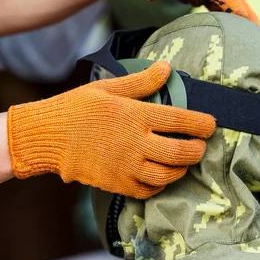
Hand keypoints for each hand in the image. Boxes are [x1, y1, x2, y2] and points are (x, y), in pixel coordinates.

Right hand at [8, 61, 215, 198]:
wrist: (47, 136)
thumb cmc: (76, 108)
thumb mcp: (109, 88)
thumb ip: (141, 81)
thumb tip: (166, 68)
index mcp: (135, 116)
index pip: (180, 121)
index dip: (201, 123)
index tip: (211, 124)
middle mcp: (135, 143)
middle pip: (180, 152)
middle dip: (197, 149)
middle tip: (201, 146)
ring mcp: (126, 166)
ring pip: (167, 174)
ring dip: (182, 169)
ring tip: (184, 162)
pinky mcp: (117, 183)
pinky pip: (148, 190)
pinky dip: (160, 185)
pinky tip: (162, 176)